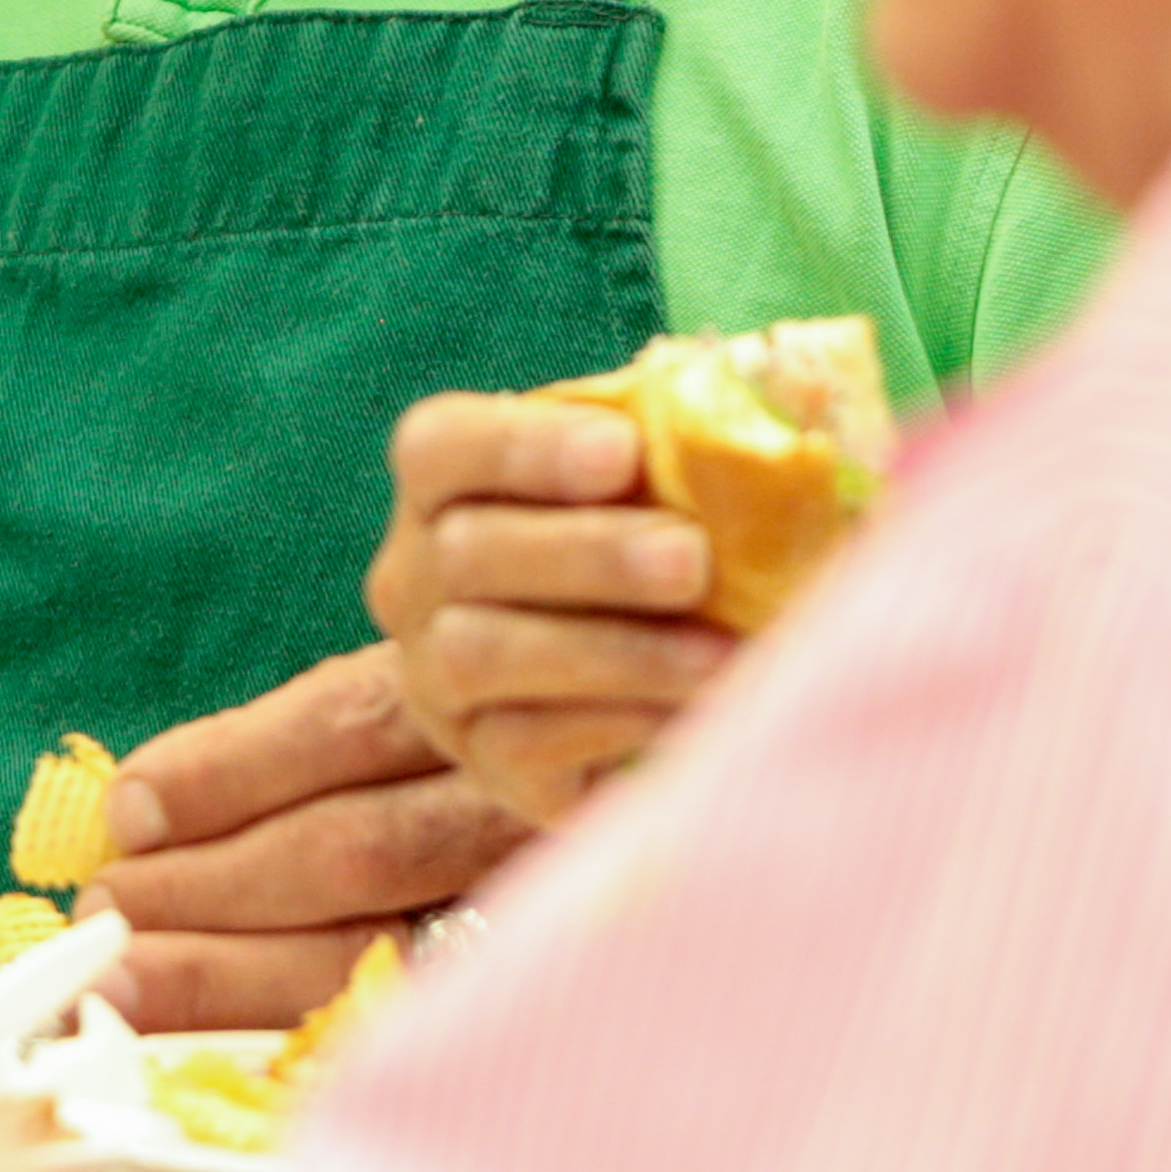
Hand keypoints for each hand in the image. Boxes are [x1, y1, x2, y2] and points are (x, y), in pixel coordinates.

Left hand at [87, 645, 525, 1028]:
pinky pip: (413, 1031)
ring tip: (127, 982)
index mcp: (485, 706)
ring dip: (229, 969)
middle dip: (208, 885)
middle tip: (105, 910)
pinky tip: (223, 1052)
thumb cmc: (487, 768)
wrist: (704, 841)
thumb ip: (322, 744)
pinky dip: (304, 1040)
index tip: (129, 813)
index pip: (346, 724)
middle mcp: (530, 805)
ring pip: (378, 951)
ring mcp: (553, 914)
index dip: (225, 770)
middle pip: (355, 849)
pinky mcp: (550, 1003)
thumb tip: (142, 818)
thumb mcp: (425, 709)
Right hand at [365, 389, 734, 831]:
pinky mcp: (481, 760)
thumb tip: (758, 411)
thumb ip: (694, 443)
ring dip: (610, 651)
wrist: (651, 685)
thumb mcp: (669, 486)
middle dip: (586, 555)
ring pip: (481, 652)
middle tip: (692, 560)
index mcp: (443, 487)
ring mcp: (434, 674)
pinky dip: (617, 724)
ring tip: (721, 655)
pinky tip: (698, 712)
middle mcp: (412, 576)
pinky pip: (523, 743)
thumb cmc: (667, 551)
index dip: (524, 447)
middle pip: (465, 551)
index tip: (625, 452)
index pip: (440, 445)